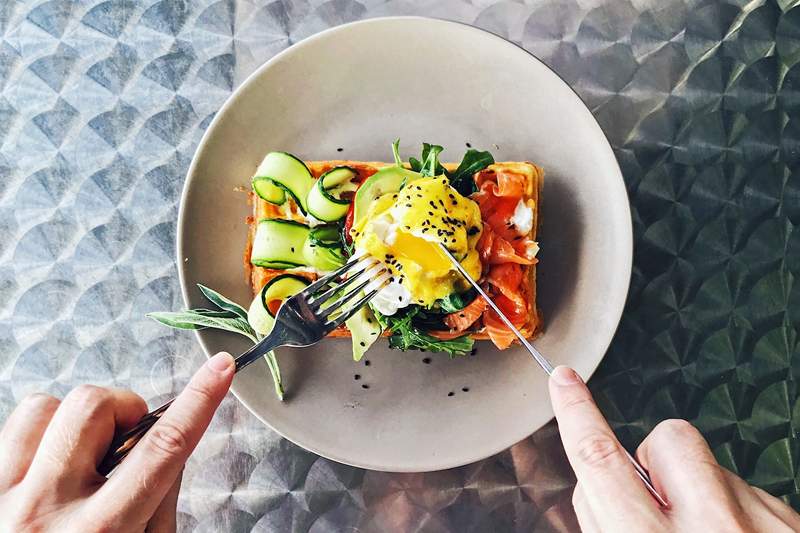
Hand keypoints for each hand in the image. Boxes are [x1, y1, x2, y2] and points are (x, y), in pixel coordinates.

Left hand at [0, 351, 234, 532]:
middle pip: (94, 407)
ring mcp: (2, 499)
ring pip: (43, 407)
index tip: (221, 369)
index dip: (200, 401)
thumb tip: (168, 443)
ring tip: (81, 457)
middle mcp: (46, 512)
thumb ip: (159, 502)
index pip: (164, 450)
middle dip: (122, 410)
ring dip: (74, 422)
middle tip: (124, 442)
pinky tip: (48, 468)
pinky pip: (10, 428)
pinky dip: (39, 435)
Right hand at [549, 365, 799, 531]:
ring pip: (715, 467)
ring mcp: (766, 527)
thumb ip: (609, 529)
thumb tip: (601, 488)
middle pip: (668, 440)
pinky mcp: (797, 527)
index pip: (601, 462)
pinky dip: (738, 514)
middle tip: (658, 507)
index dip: (575, 414)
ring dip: (700, 492)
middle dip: (653, 460)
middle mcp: (716, 532)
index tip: (564, 383)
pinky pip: (753, 494)